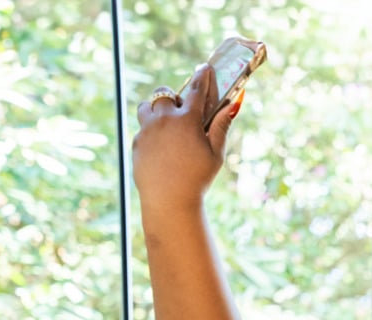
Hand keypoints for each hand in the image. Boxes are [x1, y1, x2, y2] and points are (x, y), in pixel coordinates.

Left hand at [132, 65, 237, 215]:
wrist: (168, 201)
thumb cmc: (197, 179)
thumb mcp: (215, 154)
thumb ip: (222, 127)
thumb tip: (233, 104)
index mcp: (187, 121)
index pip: (196, 90)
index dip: (202, 76)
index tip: (204, 67)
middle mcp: (164, 120)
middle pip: (164, 94)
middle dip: (172, 98)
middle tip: (181, 110)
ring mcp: (147, 130)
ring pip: (147, 107)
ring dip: (156, 110)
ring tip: (165, 124)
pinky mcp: (137, 143)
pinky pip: (142, 129)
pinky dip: (151, 133)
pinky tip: (161, 150)